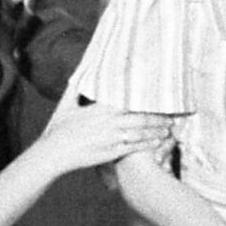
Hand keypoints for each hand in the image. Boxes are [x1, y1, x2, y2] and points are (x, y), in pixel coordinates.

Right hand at [32, 97, 171, 177]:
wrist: (53, 153)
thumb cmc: (58, 128)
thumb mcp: (65, 104)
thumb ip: (75, 87)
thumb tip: (78, 72)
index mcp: (100, 108)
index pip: (129, 100)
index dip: (145, 99)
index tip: (156, 97)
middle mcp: (109, 122)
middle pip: (141, 117)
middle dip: (158, 118)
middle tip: (171, 117)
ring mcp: (112, 138)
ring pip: (140, 133)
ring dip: (156, 132)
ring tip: (168, 130)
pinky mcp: (111, 153)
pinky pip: (134, 148)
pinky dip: (148, 145)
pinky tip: (157, 144)